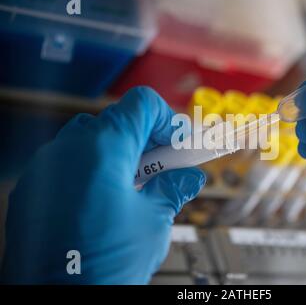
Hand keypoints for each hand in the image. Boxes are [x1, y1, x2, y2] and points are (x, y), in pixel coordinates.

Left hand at [0, 87, 205, 283]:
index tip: (178, 144)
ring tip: (134, 188)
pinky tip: (103, 202)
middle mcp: (68, 148)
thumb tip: (189, 178)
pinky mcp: (31, 188)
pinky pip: (66, 163)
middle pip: (116, 121)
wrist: (51, 302)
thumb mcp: (152, 223)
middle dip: (145, 140)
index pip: (141, 104)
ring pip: (89, 140)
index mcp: (103, 148)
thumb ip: (173, 190)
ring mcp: (45, 167)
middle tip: (164, 168)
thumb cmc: (100, 267)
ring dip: (118, 155)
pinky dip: (90, 170)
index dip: (167, 120)